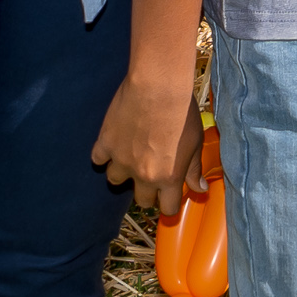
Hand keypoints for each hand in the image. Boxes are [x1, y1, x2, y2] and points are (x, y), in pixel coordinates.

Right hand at [93, 68, 200, 217]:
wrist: (158, 88)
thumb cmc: (182, 113)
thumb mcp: (195, 143)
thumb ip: (193, 169)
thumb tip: (199, 188)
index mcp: (168, 178)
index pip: (167, 209)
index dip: (168, 203)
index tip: (168, 196)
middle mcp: (143, 175)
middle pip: (141, 200)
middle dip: (146, 192)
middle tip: (150, 175)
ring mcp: (121, 160)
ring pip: (115, 180)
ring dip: (122, 172)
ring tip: (129, 157)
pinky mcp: (106, 143)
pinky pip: (98, 158)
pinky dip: (103, 154)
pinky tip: (113, 144)